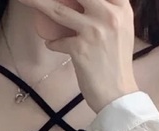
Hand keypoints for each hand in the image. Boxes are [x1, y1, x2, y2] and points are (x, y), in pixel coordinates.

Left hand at [17, 0, 138, 113]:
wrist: (118, 94)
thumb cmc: (117, 64)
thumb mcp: (121, 30)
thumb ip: (108, 11)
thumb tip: (84, 3)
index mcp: (120, 8)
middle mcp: (109, 14)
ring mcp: (94, 31)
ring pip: (58, 10)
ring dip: (37, 3)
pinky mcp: (80, 49)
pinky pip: (57, 41)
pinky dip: (52, 42)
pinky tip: (52, 44)